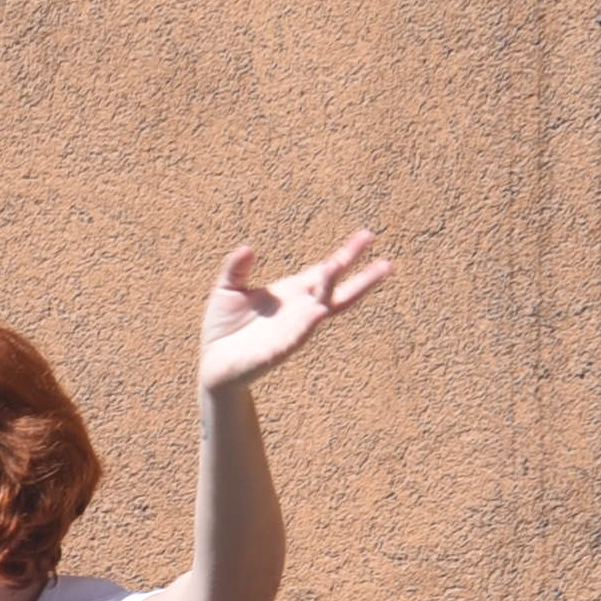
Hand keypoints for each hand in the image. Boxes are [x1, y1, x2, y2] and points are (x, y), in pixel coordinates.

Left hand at [197, 230, 393, 395]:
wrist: (213, 364)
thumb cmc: (224, 328)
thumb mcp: (227, 289)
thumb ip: (237, 268)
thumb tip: (248, 247)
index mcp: (293, 292)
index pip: (326, 271)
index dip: (347, 254)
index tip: (368, 236)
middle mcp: (300, 310)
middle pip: (338, 291)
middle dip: (362, 279)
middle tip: (387, 264)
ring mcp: (292, 330)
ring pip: (319, 310)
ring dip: (329, 290)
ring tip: (336, 267)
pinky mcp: (277, 351)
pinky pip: (296, 336)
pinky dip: (307, 324)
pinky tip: (318, 312)